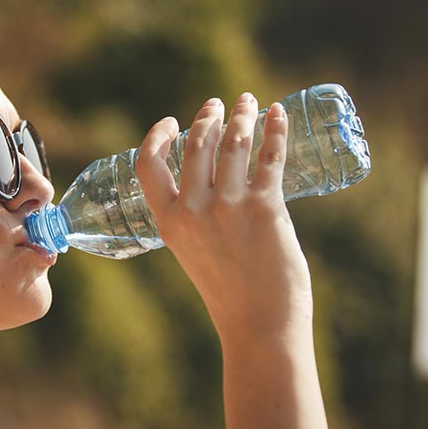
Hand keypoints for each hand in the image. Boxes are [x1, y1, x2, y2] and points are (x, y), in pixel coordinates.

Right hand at [135, 93, 312, 339]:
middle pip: (197, 145)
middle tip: (221, 104)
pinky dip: (275, 130)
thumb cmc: (231, 294)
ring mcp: (228, 207)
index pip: (149, 165)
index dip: (158, 136)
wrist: (260, 326)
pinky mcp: (265, 208)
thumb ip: (196, 217)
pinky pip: (270, 157)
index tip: (173, 121)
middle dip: (209, 116)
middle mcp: (193, 210)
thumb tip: (217, 179)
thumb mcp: (194, 252)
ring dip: (242, 116)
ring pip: (233, 143)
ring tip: (249, 103)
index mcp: (169, 222)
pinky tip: (278, 114)